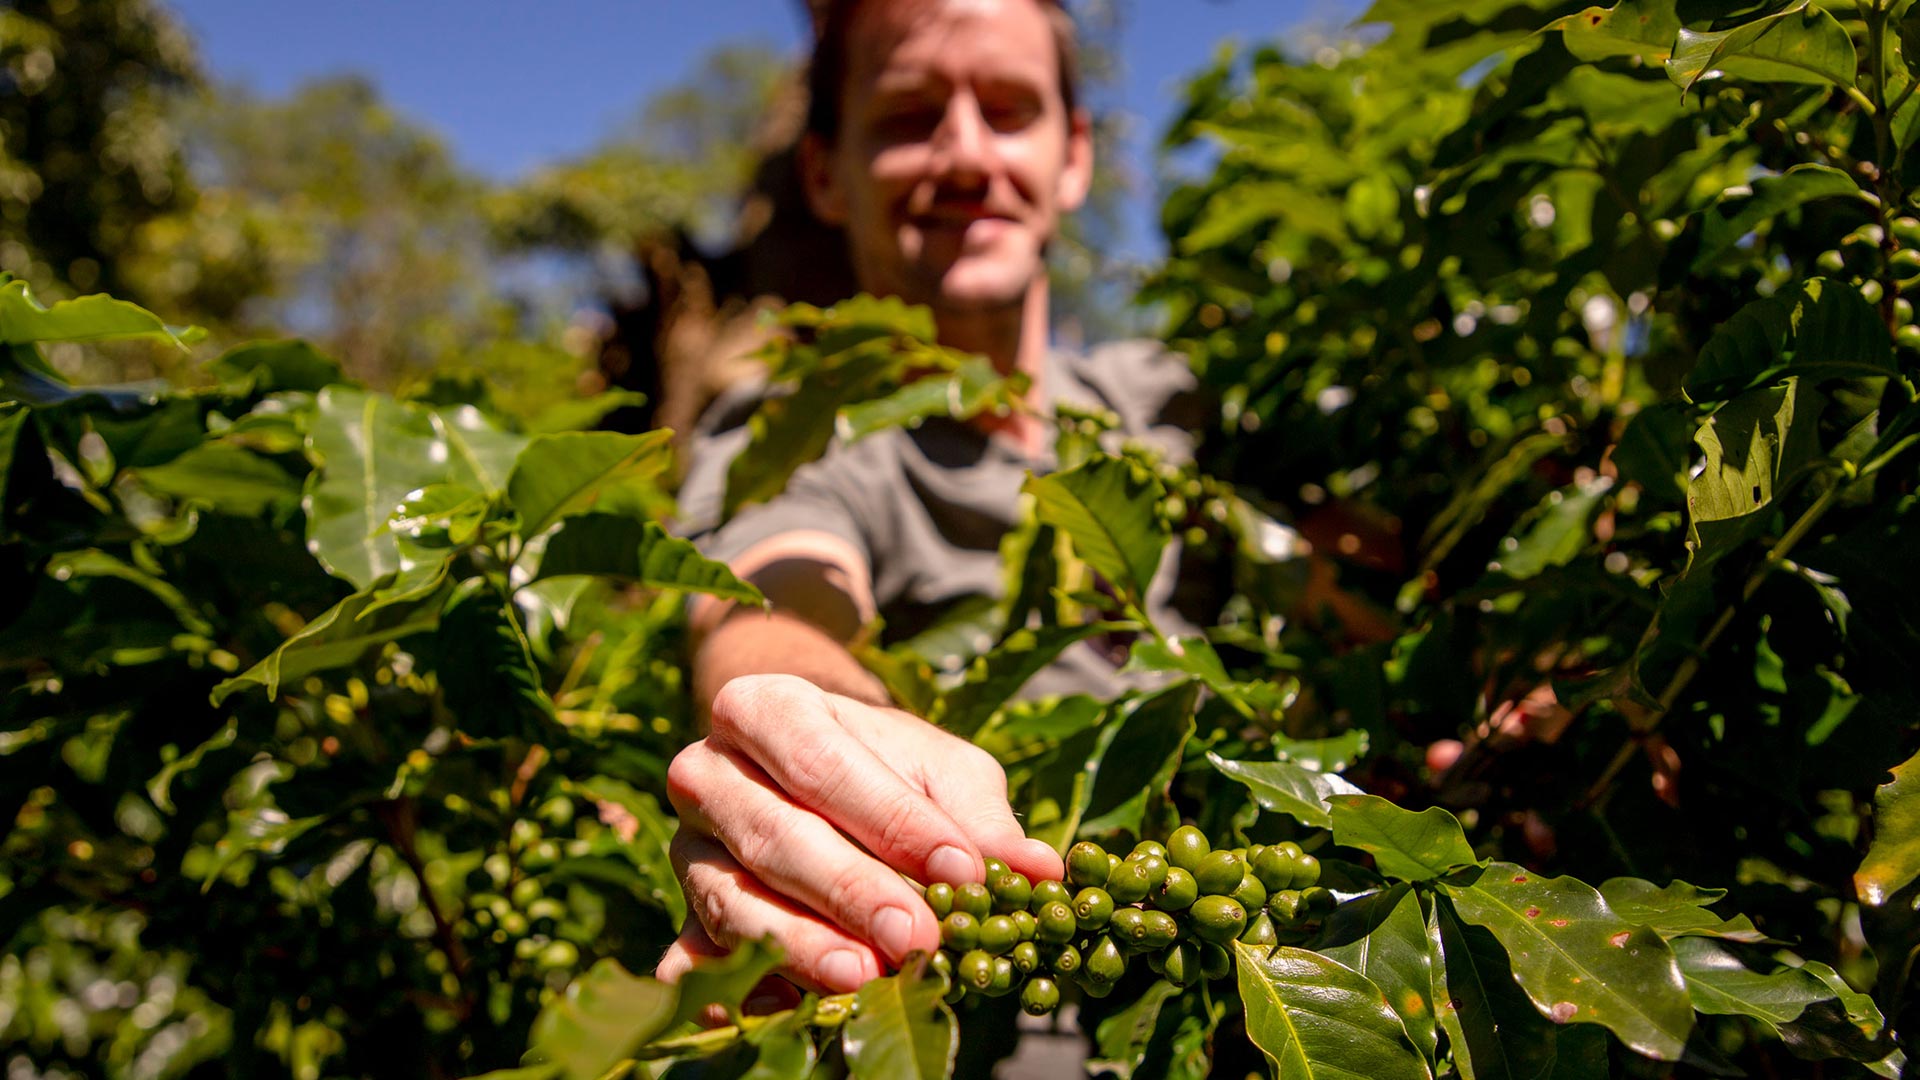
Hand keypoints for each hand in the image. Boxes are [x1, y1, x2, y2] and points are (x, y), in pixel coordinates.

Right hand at [657, 673, 1062, 994]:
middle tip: (916, 937)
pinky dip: (728, 992)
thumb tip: (1036, 871)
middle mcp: (707, 774)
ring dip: (800, 945)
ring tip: (865, 977)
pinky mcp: (681, 917)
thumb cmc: (885, 766)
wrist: (809, 767)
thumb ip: (978, 815)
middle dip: (849, 891)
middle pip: (772, 834)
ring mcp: (687, 849)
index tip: (958, 868)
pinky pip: (688, 961)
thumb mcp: (941, 768)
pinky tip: (784, 1011)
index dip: (891, 819)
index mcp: (762, 708)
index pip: (822, 761)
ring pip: (732, 900)